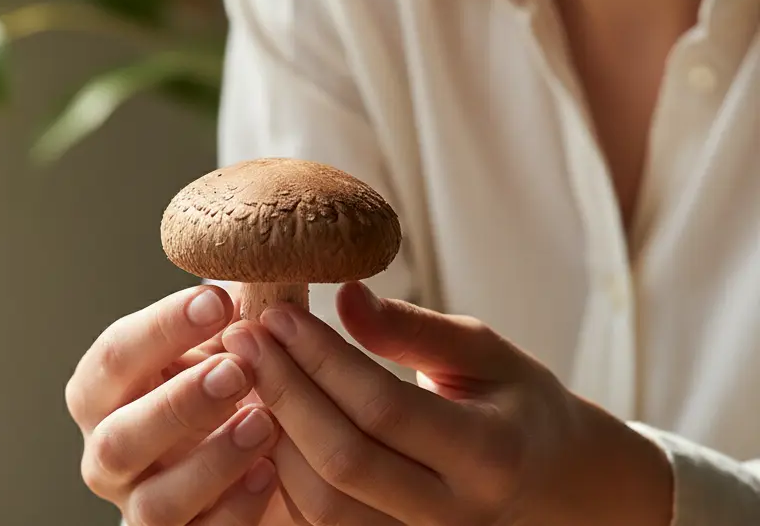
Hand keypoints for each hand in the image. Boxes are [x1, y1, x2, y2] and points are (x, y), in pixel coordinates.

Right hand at [67, 285, 280, 524]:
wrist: (223, 458)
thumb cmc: (216, 386)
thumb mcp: (213, 345)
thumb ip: (228, 315)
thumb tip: (261, 263)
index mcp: (104, 392)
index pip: (114, 357)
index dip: (161, 328)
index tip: (216, 301)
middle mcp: (109, 453)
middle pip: (119, 438)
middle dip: (179, 403)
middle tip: (238, 369)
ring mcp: (140, 506)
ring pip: (155, 504)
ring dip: (211, 462)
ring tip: (263, 423)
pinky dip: (235, 509)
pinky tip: (270, 473)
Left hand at [221, 282, 673, 524]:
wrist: (556, 485)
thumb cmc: (518, 406)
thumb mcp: (486, 353)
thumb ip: (414, 330)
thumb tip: (344, 295)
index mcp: (489, 454)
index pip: (383, 408)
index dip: (321, 359)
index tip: (278, 315)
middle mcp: (454, 514)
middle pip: (342, 462)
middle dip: (283, 392)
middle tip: (243, 337)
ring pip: (322, 507)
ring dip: (274, 437)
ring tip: (247, 376)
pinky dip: (283, 477)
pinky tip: (266, 421)